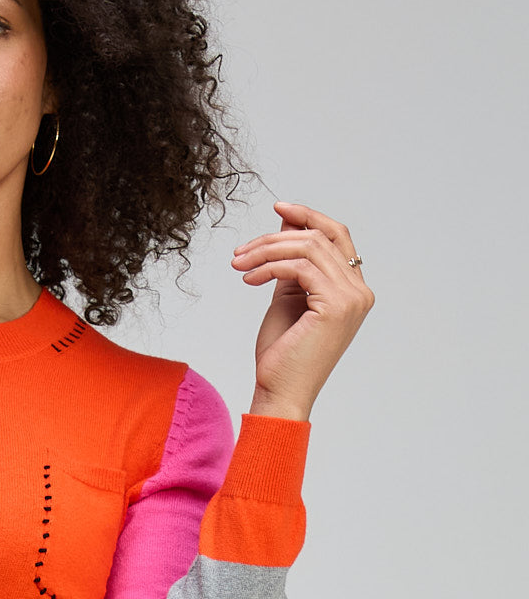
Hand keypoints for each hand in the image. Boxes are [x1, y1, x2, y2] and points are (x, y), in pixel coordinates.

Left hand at [232, 201, 373, 420]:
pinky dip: (270, 266)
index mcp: (352, 289)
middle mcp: (360, 292)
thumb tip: (287, 219)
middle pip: (320, 237)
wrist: (279, 391)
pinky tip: (248, 279)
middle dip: (276, 236)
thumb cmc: (282, 353)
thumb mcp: (286, 296)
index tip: (279, 207)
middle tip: (241, 251)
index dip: (310, 216)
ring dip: (266, 250)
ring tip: (239, 265)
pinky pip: (300, 266)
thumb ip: (291, 261)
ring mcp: (353, 298)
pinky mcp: (337, 305)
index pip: (338, 236)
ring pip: (308, 247)